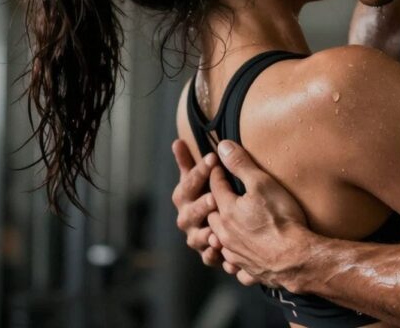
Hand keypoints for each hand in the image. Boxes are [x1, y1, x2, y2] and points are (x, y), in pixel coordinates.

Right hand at [171, 140, 222, 266]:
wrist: (216, 228)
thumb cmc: (206, 196)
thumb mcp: (198, 179)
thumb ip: (188, 163)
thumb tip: (177, 141)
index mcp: (184, 197)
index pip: (188, 183)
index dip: (199, 171)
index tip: (212, 158)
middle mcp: (186, 218)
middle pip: (191, 212)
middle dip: (202, 205)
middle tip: (214, 198)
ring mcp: (196, 237)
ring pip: (197, 238)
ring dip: (206, 235)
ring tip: (217, 233)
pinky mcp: (208, 254)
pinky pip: (209, 258)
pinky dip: (214, 256)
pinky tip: (222, 252)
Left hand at [207, 140, 309, 288]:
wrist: (296, 258)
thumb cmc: (281, 219)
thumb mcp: (262, 184)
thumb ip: (241, 165)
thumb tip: (223, 146)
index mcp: (227, 210)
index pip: (215, 186)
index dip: (217, 173)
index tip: (218, 165)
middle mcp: (225, 233)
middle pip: (213, 215)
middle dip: (215, 204)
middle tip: (219, 196)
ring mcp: (235, 254)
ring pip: (220, 241)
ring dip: (222, 233)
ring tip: (227, 227)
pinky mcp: (248, 269)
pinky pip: (235, 264)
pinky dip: (235, 259)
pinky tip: (241, 257)